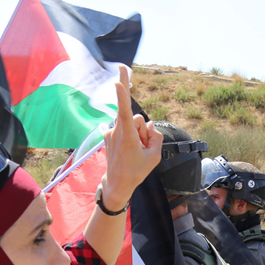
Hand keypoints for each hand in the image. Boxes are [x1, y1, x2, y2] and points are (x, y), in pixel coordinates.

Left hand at [101, 65, 163, 208]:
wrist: (117, 183)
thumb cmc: (136, 171)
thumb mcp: (154, 156)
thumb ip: (156, 137)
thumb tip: (149, 126)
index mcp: (127, 136)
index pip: (125, 111)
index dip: (122, 95)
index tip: (117, 81)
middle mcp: (117, 131)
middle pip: (137, 119)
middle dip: (143, 130)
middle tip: (144, 147)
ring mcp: (111, 132)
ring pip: (130, 123)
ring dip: (136, 134)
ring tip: (135, 150)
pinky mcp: (108, 134)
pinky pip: (124, 128)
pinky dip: (130, 136)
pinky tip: (129, 149)